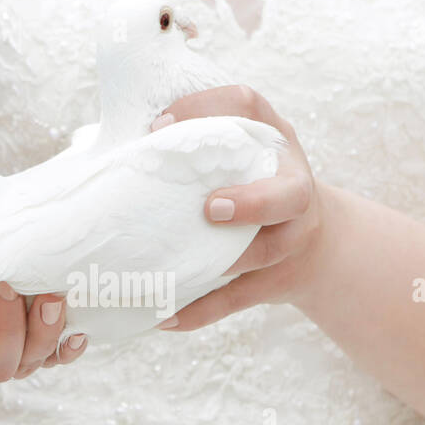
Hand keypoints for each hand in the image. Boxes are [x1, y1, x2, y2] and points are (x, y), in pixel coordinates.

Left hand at [152, 86, 326, 329]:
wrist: (318, 247)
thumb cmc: (254, 187)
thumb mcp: (243, 156)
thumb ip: (197, 146)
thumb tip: (106, 143)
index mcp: (274, 142)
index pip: (249, 106)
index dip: (206, 109)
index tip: (160, 125)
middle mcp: (294, 187)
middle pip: (290, 194)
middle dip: (255, 202)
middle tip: (211, 209)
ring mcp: (294, 238)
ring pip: (267, 253)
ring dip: (225, 261)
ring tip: (178, 269)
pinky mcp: (279, 280)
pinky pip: (239, 299)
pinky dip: (202, 311)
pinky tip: (165, 318)